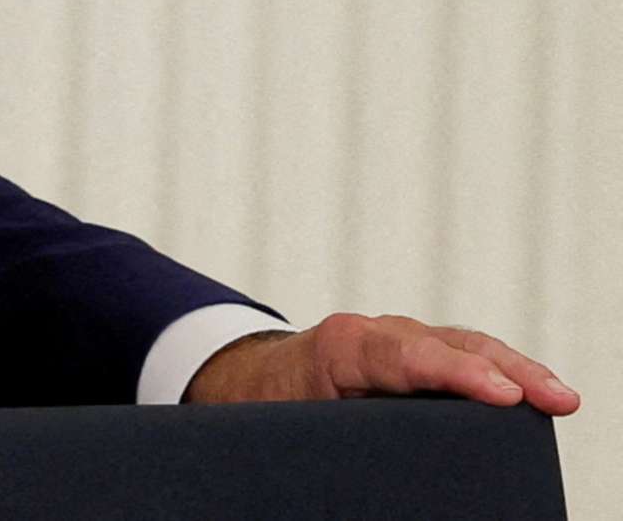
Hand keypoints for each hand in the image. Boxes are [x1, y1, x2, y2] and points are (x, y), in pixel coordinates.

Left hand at [186, 314, 578, 413]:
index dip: (453, 372)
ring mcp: (403, 340)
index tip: (499, 393)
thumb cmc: (271, 405)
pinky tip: (540, 397)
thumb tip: (356, 479)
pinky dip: (504, 373)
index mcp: (339, 347)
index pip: (403, 355)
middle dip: (503, 369)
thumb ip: (326, 442)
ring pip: (466, 347)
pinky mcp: (419, 356)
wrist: (254, 379)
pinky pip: (465, 358)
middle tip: (552, 398)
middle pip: (449, 344)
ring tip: (561, 400)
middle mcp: (377, 334)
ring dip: (516, 371)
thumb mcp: (288, 424)